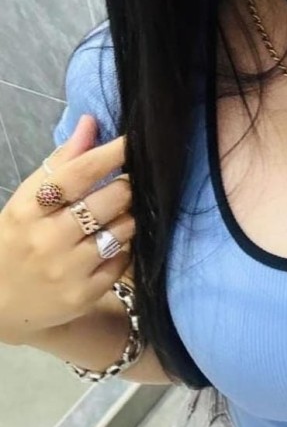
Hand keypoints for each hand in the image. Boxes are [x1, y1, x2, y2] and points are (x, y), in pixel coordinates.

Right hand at [0, 115, 134, 344]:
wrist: (1, 304)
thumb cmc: (18, 240)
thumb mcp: (27, 201)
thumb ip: (61, 162)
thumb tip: (91, 122)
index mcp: (28, 209)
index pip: (77, 174)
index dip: (110, 154)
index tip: (133, 141)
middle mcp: (47, 239)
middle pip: (109, 199)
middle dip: (126, 186)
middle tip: (128, 183)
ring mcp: (68, 270)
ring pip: (123, 229)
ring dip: (129, 217)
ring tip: (117, 215)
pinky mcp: (86, 294)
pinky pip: (124, 259)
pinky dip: (124, 248)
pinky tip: (112, 244)